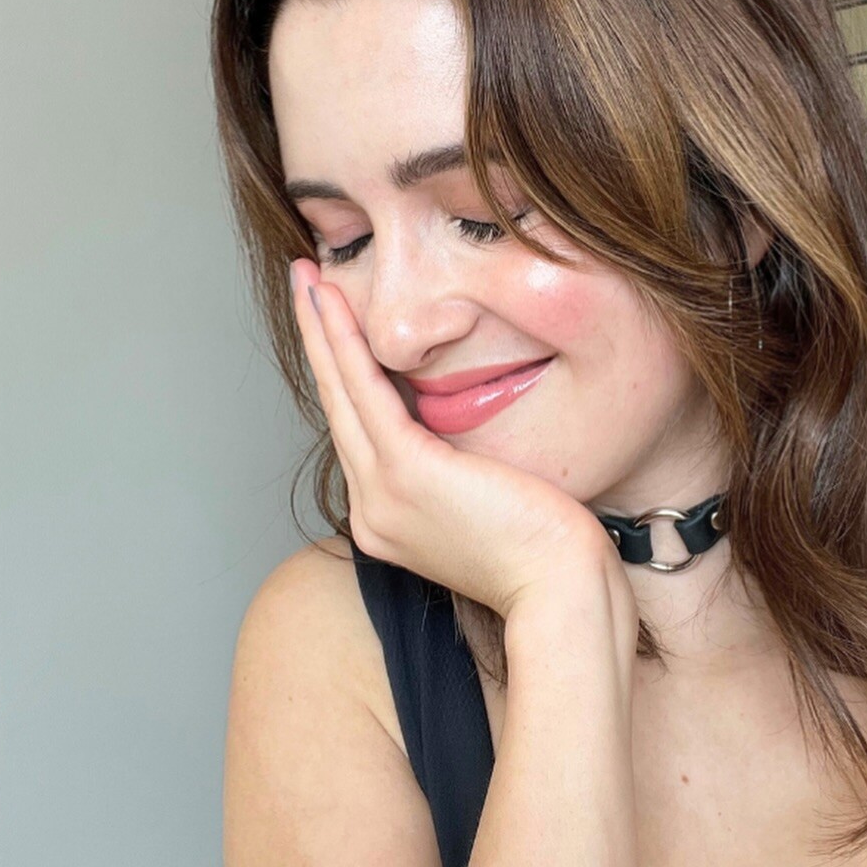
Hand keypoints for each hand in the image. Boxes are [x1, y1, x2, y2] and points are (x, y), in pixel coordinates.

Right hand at [289, 259, 614, 619]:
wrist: (563, 590)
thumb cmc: (547, 551)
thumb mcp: (487, 502)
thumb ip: (458, 468)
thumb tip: (459, 428)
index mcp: (389, 518)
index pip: (360, 429)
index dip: (343, 370)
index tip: (335, 322)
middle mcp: (373, 510)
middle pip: (338, 405)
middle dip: (317, 337)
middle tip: (303, 280)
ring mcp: (382, 496)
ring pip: (342, 393)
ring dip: (321, 328)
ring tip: (306, 276)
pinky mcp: (406, 474)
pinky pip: (367, 394)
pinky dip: (346, 344)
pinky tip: (334, 304)